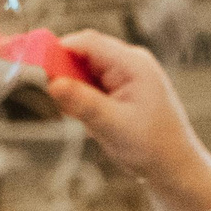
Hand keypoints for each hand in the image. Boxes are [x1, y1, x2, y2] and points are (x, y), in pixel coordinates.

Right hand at [44, 30, 209, 199]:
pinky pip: (93, 86)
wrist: (175, 168)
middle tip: (63, 104)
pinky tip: (97, 123)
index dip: (58, 50)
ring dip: (78, 93)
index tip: (35, 66)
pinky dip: (86, 101)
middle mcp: (131, 63)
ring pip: (85, 72)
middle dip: (68, 76)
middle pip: (84, 54)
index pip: (87, 42)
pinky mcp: (123, 89)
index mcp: (133, 64)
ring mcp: (128, 75)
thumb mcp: (113, 125)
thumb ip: (82, 102)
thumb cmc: (154, 148)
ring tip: (92, 121)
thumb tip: (53, 82)